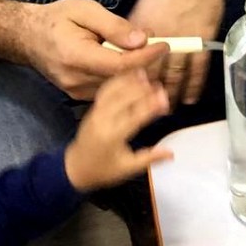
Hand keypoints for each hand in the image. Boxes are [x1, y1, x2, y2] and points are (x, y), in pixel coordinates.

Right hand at [22, 0, 168, 99]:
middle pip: (122, 80)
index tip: (164, 45)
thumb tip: (141, 39)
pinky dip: (124, 79)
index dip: (146, 57)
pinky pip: (109, 91)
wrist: (27, 37)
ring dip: (137, 73)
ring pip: (118, 89)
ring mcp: (76, 92)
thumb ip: (114, 26)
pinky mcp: (78, 96)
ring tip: (146, 53)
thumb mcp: (85, 10)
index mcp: (76, 56)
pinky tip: (130, 63)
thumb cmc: (57, 18)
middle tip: (159, 46)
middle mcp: (76, 80)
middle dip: (146, 65)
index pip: (120, 65)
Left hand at [64, 69, 174, 191]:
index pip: (135, 117)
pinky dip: (117, 81)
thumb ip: (149, 158)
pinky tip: (128, 76)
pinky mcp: (93, 109)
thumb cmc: (103, 171)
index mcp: (113, 136)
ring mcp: (96, 113)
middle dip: (143, 91)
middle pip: (125, 100)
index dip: (151, 107)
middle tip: (160, 86)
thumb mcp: (127, 168)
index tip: (165, 100)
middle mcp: (103, 121)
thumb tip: (171, 153)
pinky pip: (105, 91)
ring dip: (130, 82)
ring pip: (114, 92)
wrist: (74, 169)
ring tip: (146, 74)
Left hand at [127, 0, 231, 105]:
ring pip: (174, 75)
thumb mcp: (143, 3)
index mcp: (142, 28)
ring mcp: (183, 40)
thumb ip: (132, 28)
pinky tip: (190, 98)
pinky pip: (198, 69)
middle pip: (151, 72)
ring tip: (164, 109)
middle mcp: (160, 38)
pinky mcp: (202, 40)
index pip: (129, 60)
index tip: (122, 95)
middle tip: (141, 110)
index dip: (126, 79)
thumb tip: (123, 47)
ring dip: (169, 94)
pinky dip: (194, 85)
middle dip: (145, 92)